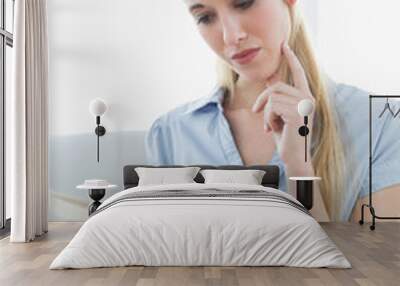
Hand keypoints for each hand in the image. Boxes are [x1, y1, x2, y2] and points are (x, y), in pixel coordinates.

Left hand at [252, 43, 314, 163]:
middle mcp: (308, 98)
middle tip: (259, 116)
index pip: (298, 73)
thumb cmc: (287, 137)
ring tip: (271, 127)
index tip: (283, 45)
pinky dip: (267, 119)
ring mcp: (304, 104)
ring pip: (272, 97)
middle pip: (276, 87)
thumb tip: (270, 78)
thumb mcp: (280, 114)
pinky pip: (271, 107)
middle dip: (262, 101)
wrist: (294, 158)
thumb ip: (278, 96)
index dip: (290, 58)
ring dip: (266, 114)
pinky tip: (273, 130)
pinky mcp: (297, 112)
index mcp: (306, 97)